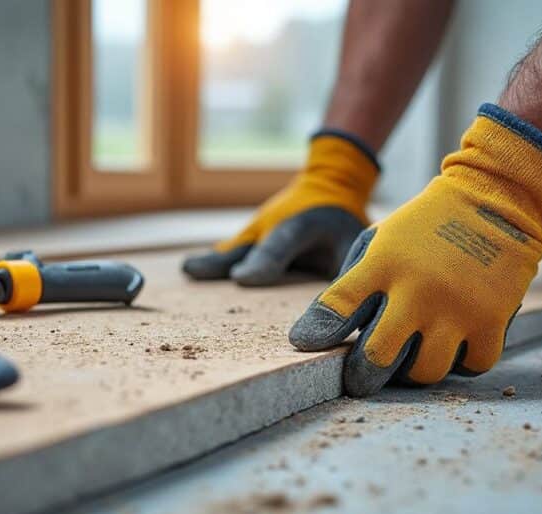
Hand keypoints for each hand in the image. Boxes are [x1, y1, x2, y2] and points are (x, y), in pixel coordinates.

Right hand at [182, 132, 377, 285]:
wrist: (327, 181)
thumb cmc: (341, 218)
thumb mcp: (353, 239)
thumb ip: (345, 268)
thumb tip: (346, 305)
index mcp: (302, 223)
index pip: (280, 242)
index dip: (262, 260)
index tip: (241, 278)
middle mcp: (273, 223)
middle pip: (244, 245)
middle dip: (222, 261)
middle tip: (192, 270)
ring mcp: (256, 228)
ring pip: (231, 247)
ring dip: (210, 261)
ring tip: (188, 269)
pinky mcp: (248, 236)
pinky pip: (228, 250)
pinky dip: (211, 262)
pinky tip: (190, 272)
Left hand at [289, 104, 541, 395]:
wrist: (496, 197)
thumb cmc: (426, 226)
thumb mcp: (381, 239)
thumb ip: (356, 281)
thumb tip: (331, 331)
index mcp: (383, 264)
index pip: (338, 306)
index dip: (317, 331)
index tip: (306, 343)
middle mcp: (417, 289)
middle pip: (378, 356)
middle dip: (362, 376)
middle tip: (360, 381)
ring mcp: (456, 307)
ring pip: (425, 372)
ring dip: (415, 370)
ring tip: (413, 353)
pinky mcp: (491, 319)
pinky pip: (470, 366)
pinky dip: (461, 361)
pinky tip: (455, 343)